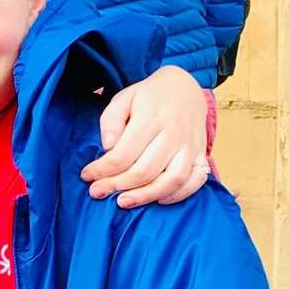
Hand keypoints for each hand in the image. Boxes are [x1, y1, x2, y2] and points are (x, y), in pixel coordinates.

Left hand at [80, 66, 208, 207]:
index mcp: (151, 118)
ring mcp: (190, 145)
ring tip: (123, 201)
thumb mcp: (123, 98)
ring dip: (146, 195)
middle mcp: (173, 133)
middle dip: (117, 185)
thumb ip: (111, 120)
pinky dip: (179, 194)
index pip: (123, 154)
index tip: (87, 176)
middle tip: (98, 192)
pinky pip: (196, 180)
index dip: (102, 170)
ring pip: (172, 180)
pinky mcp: (202, 153)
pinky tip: (158, 199)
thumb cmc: (148, 96)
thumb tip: (107, 147)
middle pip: (145, 170)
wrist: (185, 86)